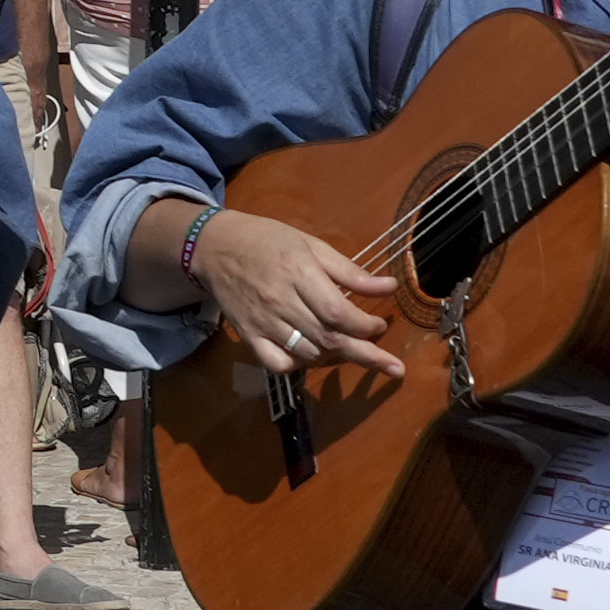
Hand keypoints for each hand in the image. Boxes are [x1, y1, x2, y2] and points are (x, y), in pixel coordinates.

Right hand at [177, 205, 401, 378]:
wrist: (214, 247)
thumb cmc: (268, 240)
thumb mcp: (311, 245)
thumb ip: (350, 271)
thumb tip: (389, 287)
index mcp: (298, 272)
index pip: (337, 312)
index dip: (365, 326)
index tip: (380, 326)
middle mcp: (280, 301)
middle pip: (329, 338)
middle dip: (367, 355)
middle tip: (395, 369)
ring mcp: (262, 321)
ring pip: (308, 352)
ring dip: (336, 355)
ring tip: (352, 349)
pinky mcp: (248, 335)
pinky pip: (277, 362)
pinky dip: (299, 364)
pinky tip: (311, 354)